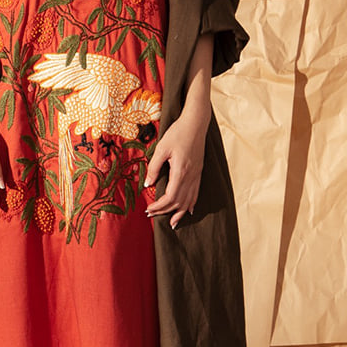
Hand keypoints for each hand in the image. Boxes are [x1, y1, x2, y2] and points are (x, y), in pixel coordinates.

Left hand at [144, 110, 207, 229]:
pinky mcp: (199, 172)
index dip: (159, 206)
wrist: (196, 123)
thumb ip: (154, 167)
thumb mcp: (161, 148)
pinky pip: (196, 193)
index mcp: (181, 172)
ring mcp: (197, 175)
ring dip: (180, 212)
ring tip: (172, 222)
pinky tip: (189, 210)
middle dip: (165, 211)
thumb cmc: (177, 133)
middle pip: (179, 202)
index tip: (149, 209)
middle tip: (153, 215)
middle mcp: (191, 176)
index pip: (170, 197)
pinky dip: (191, 204)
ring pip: (189, 200)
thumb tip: (147, 184)